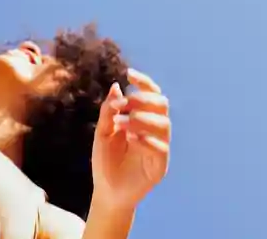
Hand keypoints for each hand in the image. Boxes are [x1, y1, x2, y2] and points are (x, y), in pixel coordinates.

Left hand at [92, 69, 170, 210]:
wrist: (107, 191)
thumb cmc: (106, 160)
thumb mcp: (102, 132)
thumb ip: (109, 111)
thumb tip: (117, 87)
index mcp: (144, 119)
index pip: (152, 94)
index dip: (144, 83)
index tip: (129, 74)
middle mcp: (155, 130)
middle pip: (162, 105)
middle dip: (143, 101)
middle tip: (125, 106)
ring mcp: (160, 147)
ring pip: (163, 124)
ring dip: (142, 119)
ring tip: (121, 123)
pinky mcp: (160, 165)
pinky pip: (161, 147)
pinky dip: (146, 139)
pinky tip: (131, 139)